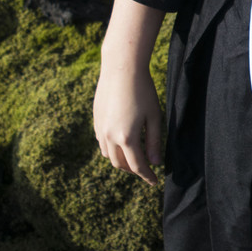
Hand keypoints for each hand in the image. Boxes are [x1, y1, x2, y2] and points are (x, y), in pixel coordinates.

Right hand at [93, 61, 163, 186]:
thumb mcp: (154, 117)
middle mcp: (110, 137)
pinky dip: (111, 150)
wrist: (121, 69)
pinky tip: (121, 144)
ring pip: (108, 155)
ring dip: (121, 161)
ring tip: (133, 159)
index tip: (155, 182)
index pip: (137, 166)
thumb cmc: (143, 91)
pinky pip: (102, 143)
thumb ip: (154, 141)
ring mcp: (100, 129)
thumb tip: (155, 162)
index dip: (147, 176)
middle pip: (120, 164)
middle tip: (145, 170)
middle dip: (134, 171)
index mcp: (127, 138)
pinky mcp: (96, 120)